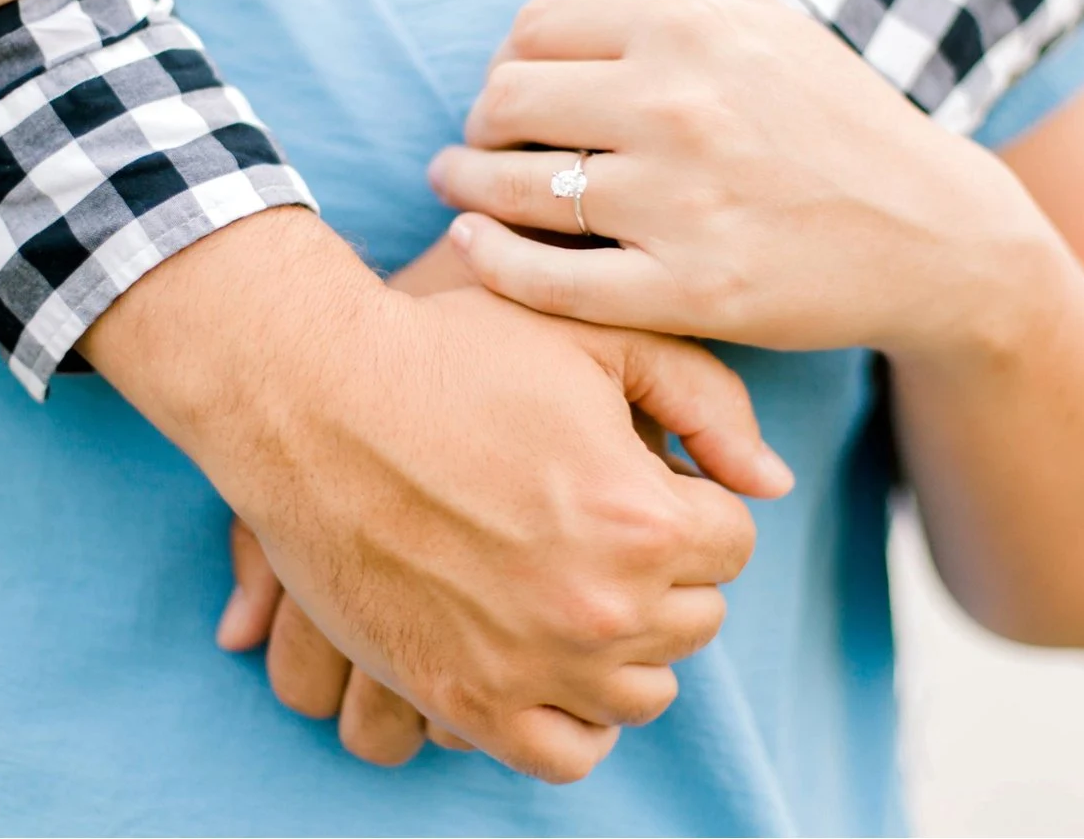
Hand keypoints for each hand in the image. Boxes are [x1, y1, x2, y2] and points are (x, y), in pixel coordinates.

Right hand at [85, 214, 790, 784]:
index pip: (732, 538)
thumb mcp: (582, 331)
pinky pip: (566, 752)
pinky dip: (571, 714)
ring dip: (622, 640)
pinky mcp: (466, 700)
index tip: (631, 469)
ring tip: (564, 573)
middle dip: (658, 566)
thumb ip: (698, 390)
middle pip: (693, 618)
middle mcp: (599, 609)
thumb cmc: (445, 347)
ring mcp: (531, 665)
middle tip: (586, 513)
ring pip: (641, 691)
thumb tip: (771, 482)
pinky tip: (546, 650)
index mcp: (639, 518)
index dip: (683, 494)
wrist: (311, 392)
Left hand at [431, 0, 1040, 359]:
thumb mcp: (766, 25)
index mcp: (688, 28)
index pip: (532, 30)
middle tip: (478, 141)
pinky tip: (474, 245)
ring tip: (454, 186)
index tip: (508, 88)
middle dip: (480, 122)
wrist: (941, 237)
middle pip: (507, 102)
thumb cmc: (837, 120)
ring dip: (466, 187)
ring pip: (516, 190)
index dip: (505, 59)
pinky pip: (554, 280)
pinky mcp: (694, 292)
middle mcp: (678, 106)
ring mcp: (683, 203)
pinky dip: (494, 262)